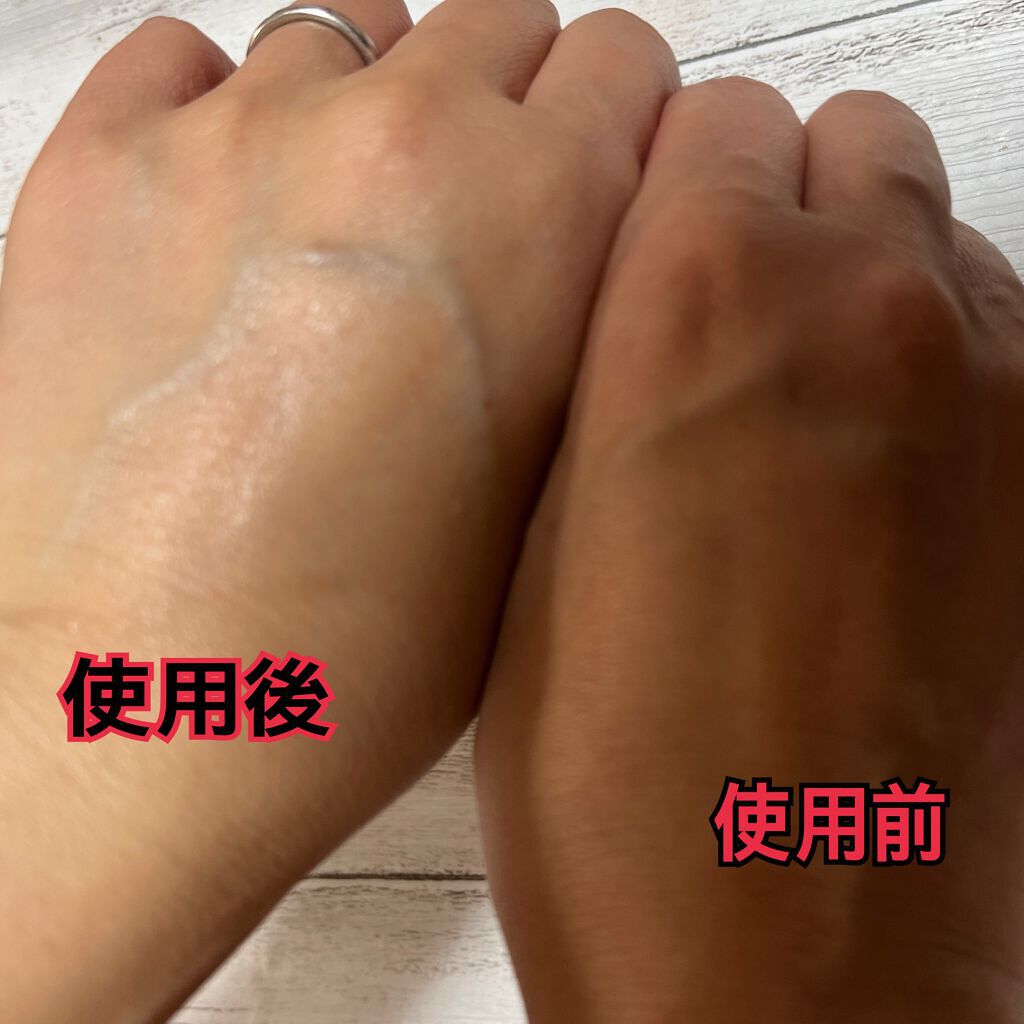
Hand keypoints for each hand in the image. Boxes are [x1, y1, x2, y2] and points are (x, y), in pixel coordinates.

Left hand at [0, 3, 676, 1020]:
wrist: (141, 715)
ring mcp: (232, 134)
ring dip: (369, 110)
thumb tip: (574, 257)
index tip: (592, 177)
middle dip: (509, 105)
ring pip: (347, 35)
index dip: (616, 124)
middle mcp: (397, 136)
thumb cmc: (360, 652)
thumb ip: (583, 330)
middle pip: (495, 27)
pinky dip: (218, 110)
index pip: (620, 63)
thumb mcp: (548, 496)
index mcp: (541, 212)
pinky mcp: (95, 166)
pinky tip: (227, 211)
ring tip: (343, 233)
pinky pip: (185, 60)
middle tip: (479, 218)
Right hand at [476, 79, 1023, 1022]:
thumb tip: (632, 294)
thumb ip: (594, 370)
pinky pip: (995, 329)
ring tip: (787, 393)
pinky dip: (933, 349)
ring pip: (928, 226)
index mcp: (701, 301)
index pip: (704, 116)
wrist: (780, 949)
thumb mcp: (535, 532)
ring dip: (856, 272)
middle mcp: (869, 308)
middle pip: (836, 142)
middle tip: (706, 313)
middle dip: (768, 202)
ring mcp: (992, 387)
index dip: (657, 184)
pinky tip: (867, 457)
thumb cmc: (622, 770)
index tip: (632, 248)